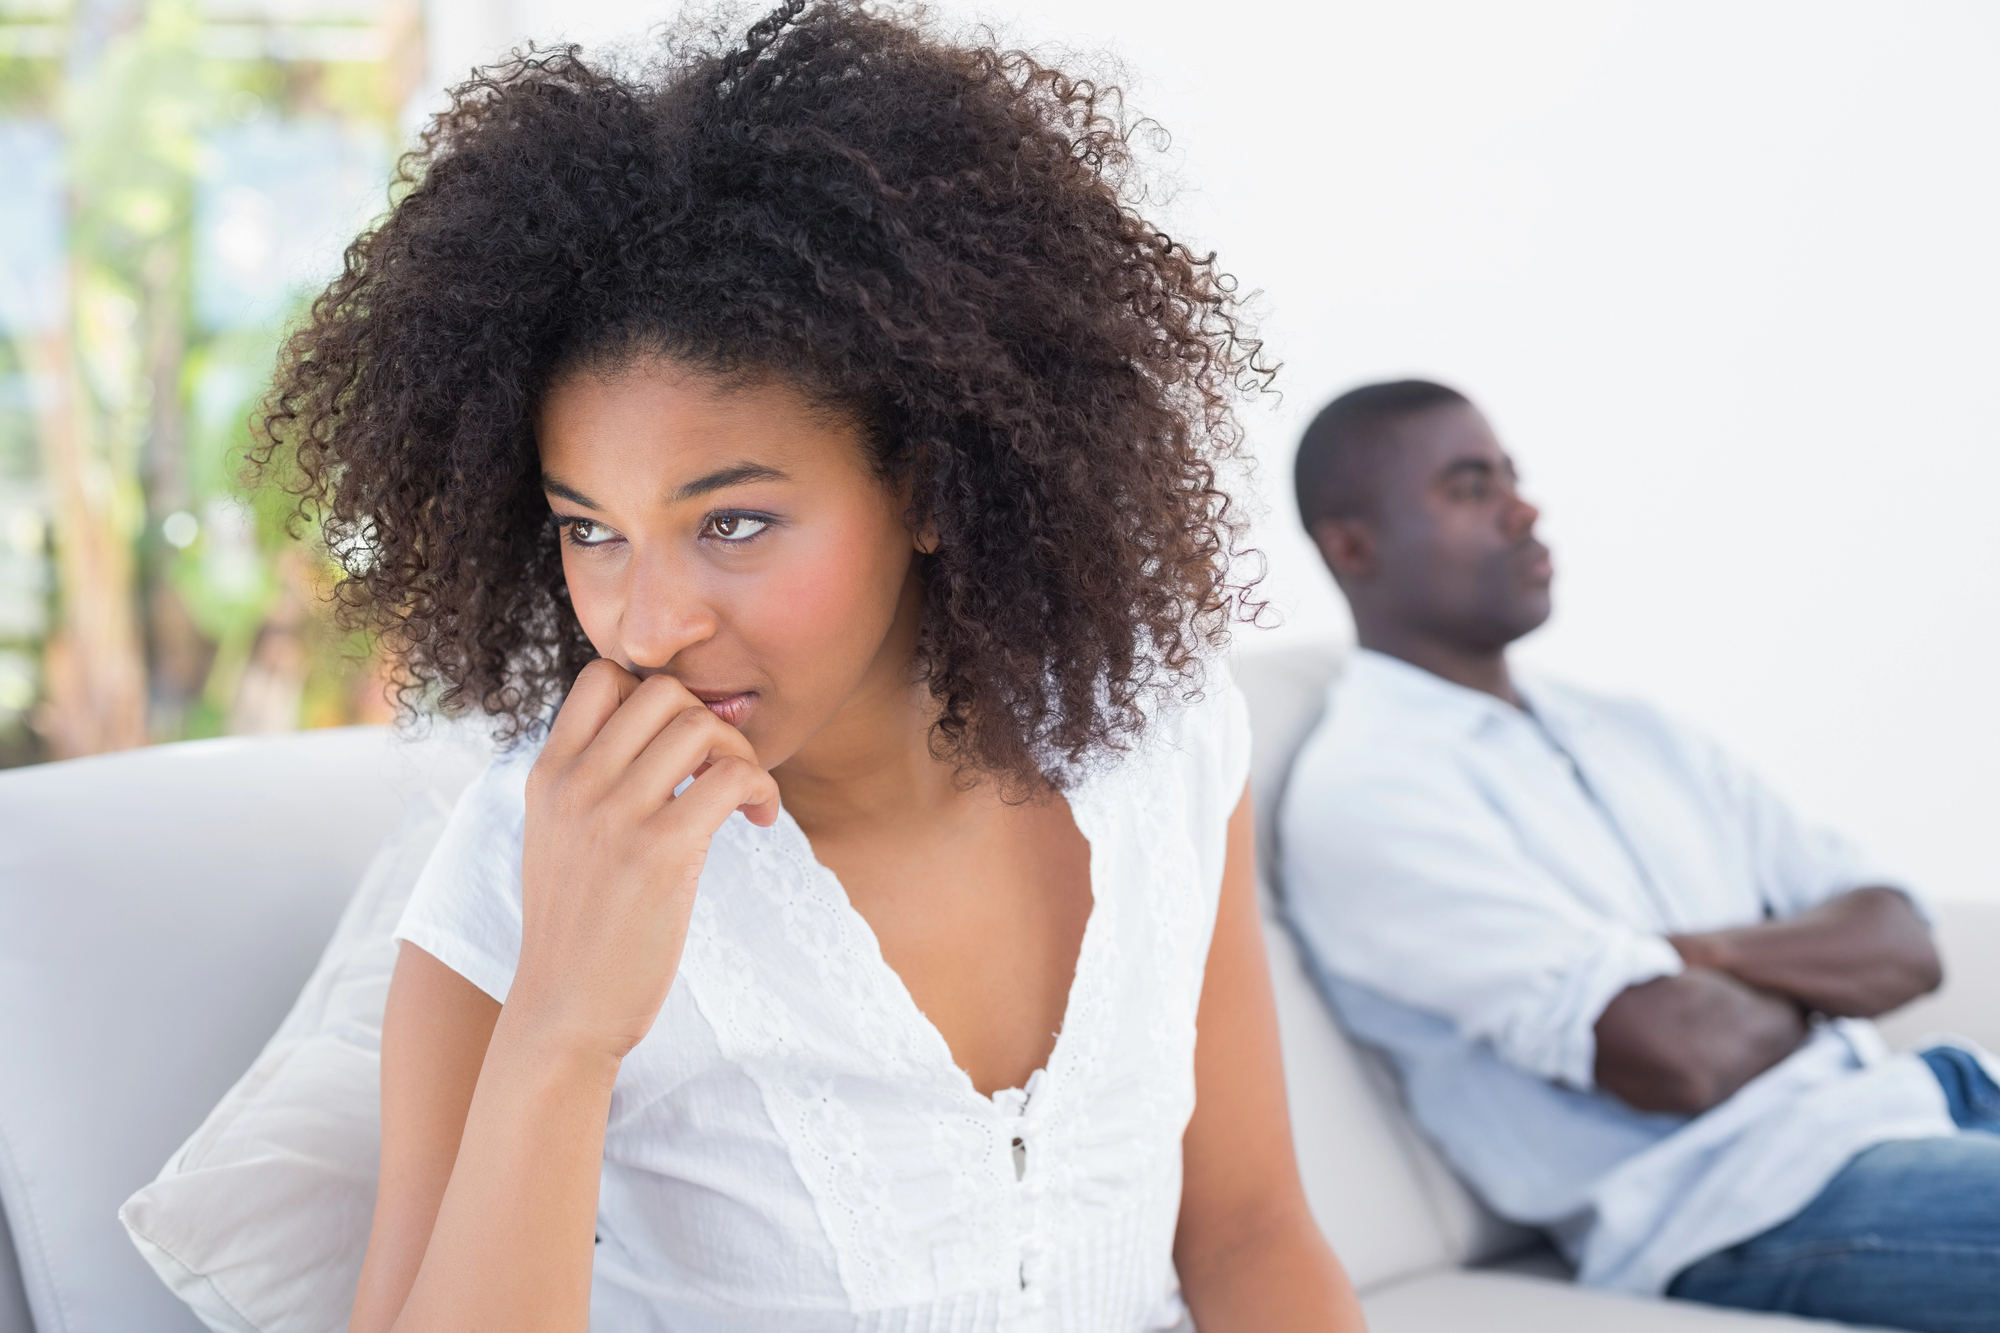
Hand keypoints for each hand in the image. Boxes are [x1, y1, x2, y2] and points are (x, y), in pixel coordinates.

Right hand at [512, 660, 780, 1060]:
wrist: (565, 1010)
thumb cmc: (577, 929)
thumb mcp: (558, 839)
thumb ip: (589, 784)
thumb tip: (649, 738)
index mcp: (547, 774)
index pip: (602, 676)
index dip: (656, 696)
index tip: (680, 744)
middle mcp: (575, 784)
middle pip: (663, 691)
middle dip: (708, 721)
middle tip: (722, 771)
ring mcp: (615, 816)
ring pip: (701, 727)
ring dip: (742, 755)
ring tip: (746, 799)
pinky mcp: (661, 854)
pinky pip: (732, 779)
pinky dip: (762, 790)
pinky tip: (761, 822)